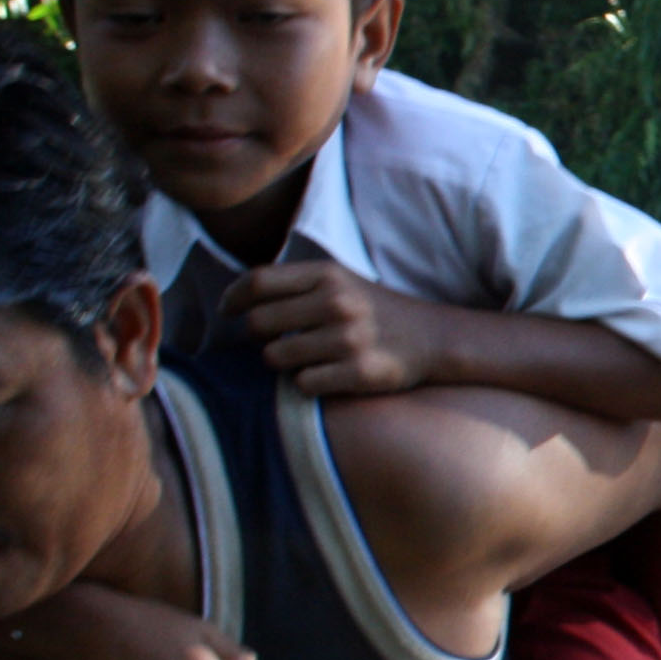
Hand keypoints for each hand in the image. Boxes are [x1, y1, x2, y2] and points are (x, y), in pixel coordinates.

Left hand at [223, 261, 448, 396]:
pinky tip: (324, 375)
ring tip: (302, 358)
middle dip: (256, 336)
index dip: (233, 298)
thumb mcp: (340, 281)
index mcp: (328, 275)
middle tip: (271, 341)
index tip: (227, 311)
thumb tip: (236, 299)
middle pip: (259, 323)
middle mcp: (337, 303)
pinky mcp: (358, 373)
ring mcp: (348, 340)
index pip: (258, 282)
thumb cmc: (374, 310)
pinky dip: (306, 383)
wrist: (433, 338)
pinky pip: (303, 384)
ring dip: (280, 362)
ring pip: (275, 358)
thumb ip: (294, 285)